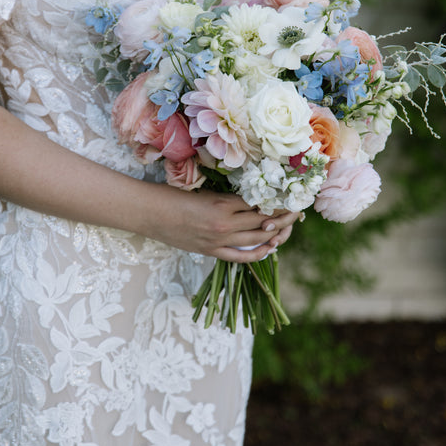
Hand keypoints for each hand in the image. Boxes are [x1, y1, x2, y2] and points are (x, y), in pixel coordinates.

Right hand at [146, 188, 299, 262]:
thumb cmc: (172, 195)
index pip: (260, 202)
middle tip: (297, 211)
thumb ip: (227, 195)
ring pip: (258, 239)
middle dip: (284, 216)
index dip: (278, 200)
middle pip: (265, 221)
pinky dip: (260, 252)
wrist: (149, 213)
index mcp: (222, 202)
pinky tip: (270, 247)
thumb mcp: (204, 189)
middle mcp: (225, 223)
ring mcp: (219, 240)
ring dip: (277, 234)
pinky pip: (242, 256)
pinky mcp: (211, 251)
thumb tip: (252, 196)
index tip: (290, 195)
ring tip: (288, 227)